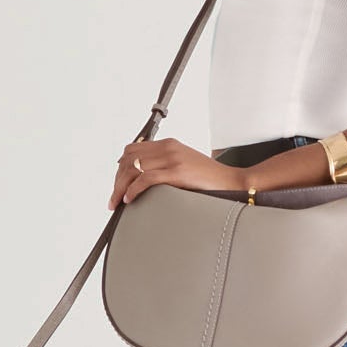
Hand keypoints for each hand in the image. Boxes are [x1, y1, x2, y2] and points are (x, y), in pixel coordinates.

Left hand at [107, 138, 248, 210]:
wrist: (232, 182)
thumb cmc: (210, 179)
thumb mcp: (184, 165)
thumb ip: (166, 165)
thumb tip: (143, 178)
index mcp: (169, 144)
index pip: (132, 150)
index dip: (120, 168)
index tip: (118, 184)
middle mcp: (168, 148)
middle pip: (128, 159)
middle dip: (117, 180)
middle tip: (114, 199)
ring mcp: (173, 159)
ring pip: (133, 169)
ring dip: (120, 188)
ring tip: (117, 203)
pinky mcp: (177, 172)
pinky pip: (145, 179)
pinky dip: (133, 190)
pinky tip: (130, 200)